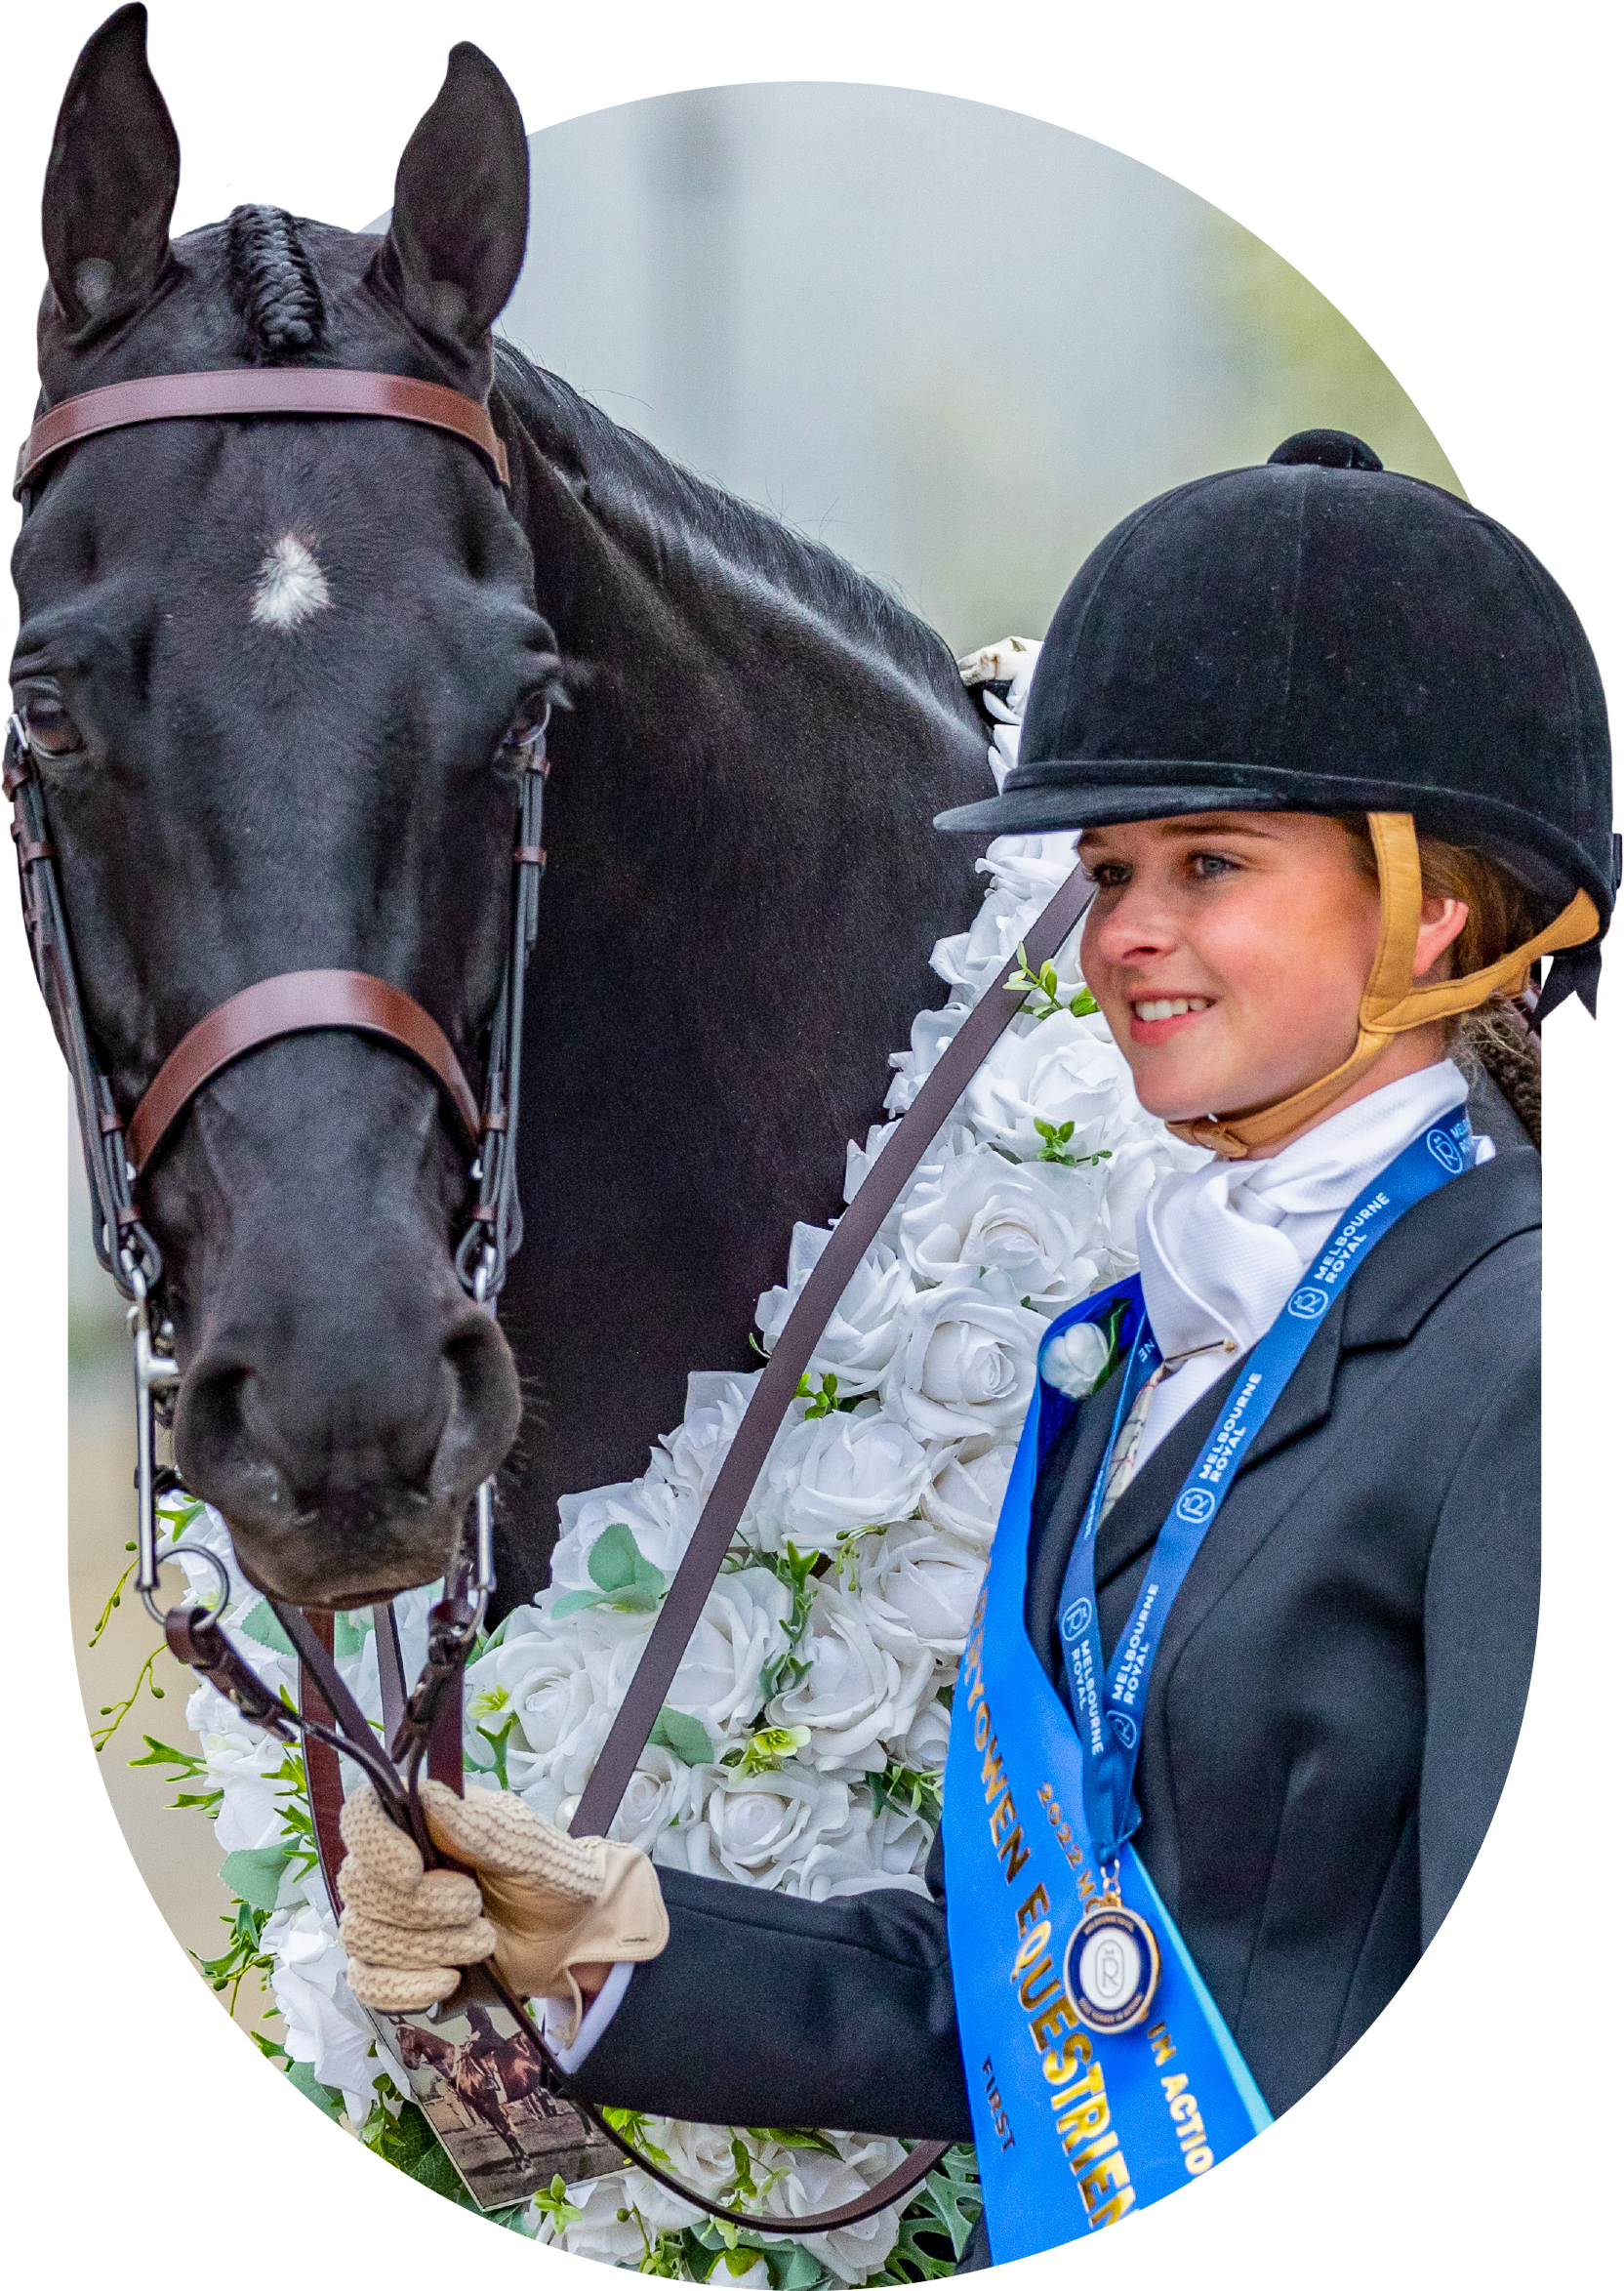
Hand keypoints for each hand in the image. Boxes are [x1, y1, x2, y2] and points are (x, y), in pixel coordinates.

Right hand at [337, 1781, 667, 2039]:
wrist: (571, 1938)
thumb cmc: (550, 1877)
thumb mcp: (529, 1847)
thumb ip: (480, 1827)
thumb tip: (428, 1795)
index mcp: (426, 1820)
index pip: (362, 1817)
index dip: (374, 1845)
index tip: (414, 1871)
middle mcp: (398, 1866)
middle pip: (358, 1887)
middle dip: (421, 1907)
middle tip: (475, 1907)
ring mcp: (392, 1918)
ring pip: (362, 1936)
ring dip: (425, 1947)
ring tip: (482, 1941)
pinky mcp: (396, 1966)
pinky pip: (366, 1983)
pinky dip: (404, 1988)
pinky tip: (448, 1980)